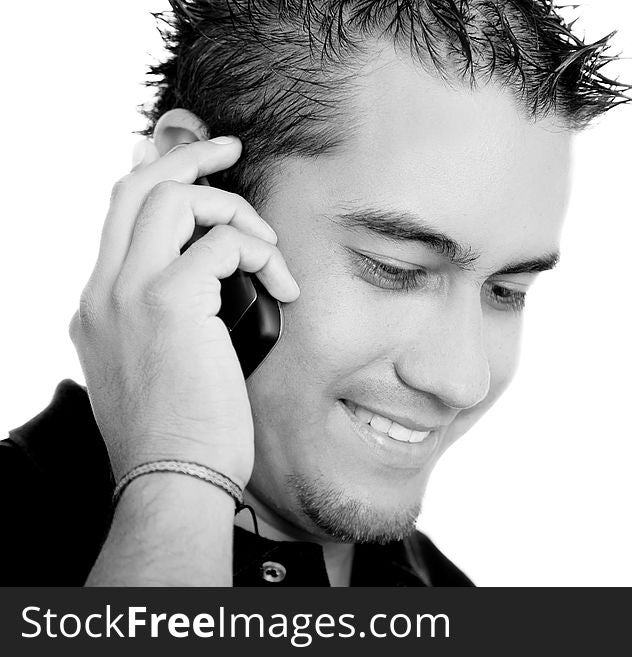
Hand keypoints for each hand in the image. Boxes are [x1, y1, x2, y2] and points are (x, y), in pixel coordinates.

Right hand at [69, 137, 298, 488]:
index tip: (197, 172)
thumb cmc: (181, 437)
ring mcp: (129, 292)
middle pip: (134, 186)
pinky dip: (260, 252)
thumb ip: (169, 325)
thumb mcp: (159, 372)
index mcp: (99, 306)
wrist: (173, 480)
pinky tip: (281, 286)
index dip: (156, 181)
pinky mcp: (169, 301)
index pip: (119, 218)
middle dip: (186, 157)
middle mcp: (104, 291)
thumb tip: (209, 292)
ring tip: (268, 248)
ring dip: (234, 209)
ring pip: (172, 197)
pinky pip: (222, 242)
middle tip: (230, 149)